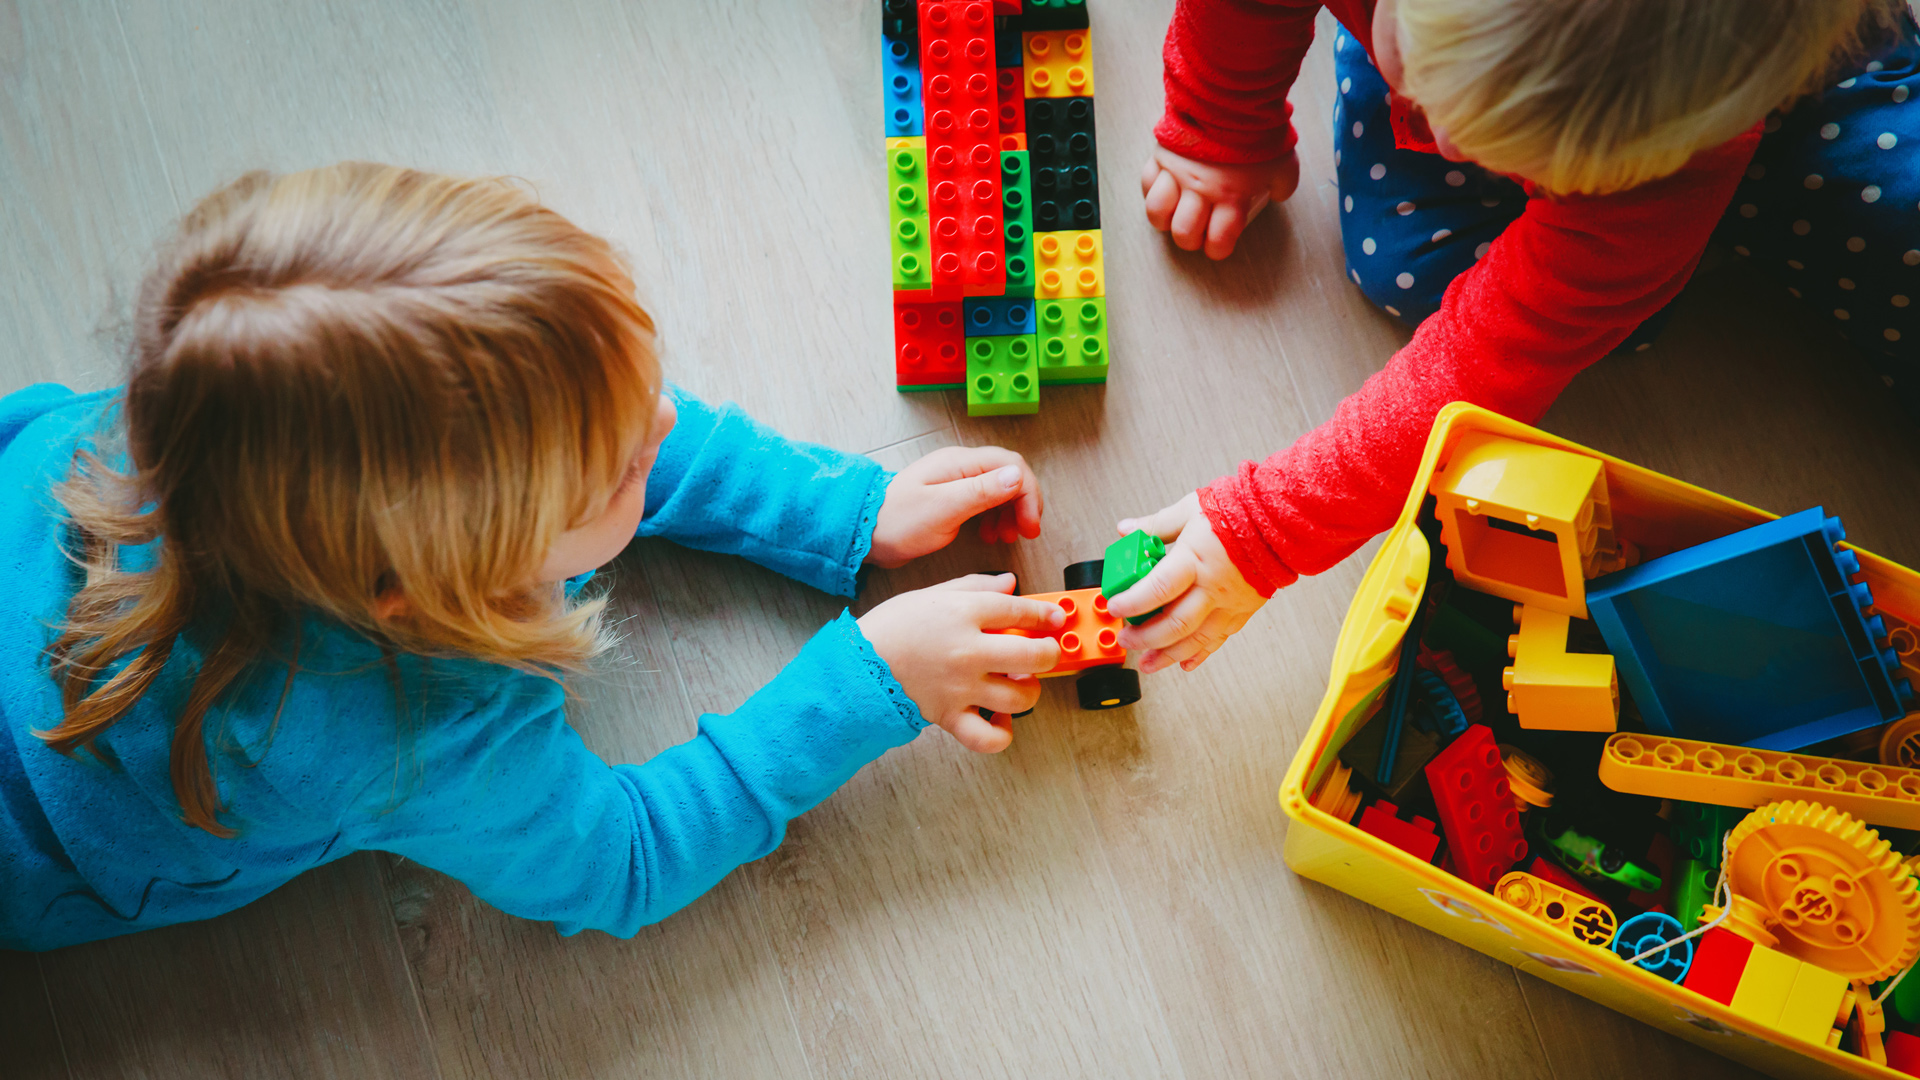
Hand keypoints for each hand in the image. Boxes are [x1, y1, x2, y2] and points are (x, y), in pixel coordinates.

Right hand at [858, 574, 1063, 751]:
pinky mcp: (951, 716)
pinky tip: (1001, 716)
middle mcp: (968, 651)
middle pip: (1034, 655)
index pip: (1021, 610)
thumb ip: (974, 586)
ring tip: (1020, 681)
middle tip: (1045, 651)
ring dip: (1030, 690)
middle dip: (1049, 652)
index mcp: (964, 613)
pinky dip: (1003, 732)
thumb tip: (1009, 583)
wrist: (855, 665)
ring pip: (1021, 697)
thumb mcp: (931, 594)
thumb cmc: (891, 627)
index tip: (1054, 618)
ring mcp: (962, 687)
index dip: (1046, 613)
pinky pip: (989, 737)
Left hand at [867, 445, 1042, 566]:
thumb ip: (981, 492)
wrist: (865, 533)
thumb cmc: (897, 522)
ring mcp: (955, 482)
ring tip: (1007, 537)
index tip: (1030, 523)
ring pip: (999, 489)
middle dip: (1023, 503)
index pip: (1011, 466)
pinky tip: (991, 534)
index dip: (1028, 493)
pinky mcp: (951, 498)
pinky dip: (995, 517)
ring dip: (1010, 512)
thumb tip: (1017, 476)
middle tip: (1026, 531)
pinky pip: (985, 501)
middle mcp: (960, 467)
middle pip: (1008, 476)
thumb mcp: (943, 509)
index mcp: (960, 463)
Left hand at [1106, 492, 1266, 672]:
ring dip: (1169, 655)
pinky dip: (1200, 653)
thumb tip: (1126, 530)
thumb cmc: (1239, 511)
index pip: (1157, 588)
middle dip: (1145, 638)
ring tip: (1148, 664)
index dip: (1132, 602)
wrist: (1282, 521)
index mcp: (1195, 560)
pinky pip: (1218, 639)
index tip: (1115, 607)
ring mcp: (1229, 603)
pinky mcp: (1243, 611)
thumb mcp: (1189, 509)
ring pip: (1196, 639)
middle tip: (1126, 640)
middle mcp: (1213, 587)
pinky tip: (1185, 663)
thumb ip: (1156, 525)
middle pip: (1175, 624)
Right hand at [1140, 146, 1300, 259]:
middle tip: (1196, 231)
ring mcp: (1178, 174)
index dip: (1218, 250)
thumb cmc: (1258, 130)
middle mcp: (1200, 192)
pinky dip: (1152, 191)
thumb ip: (1283, 184)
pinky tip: (1163, 189)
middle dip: (1190, 239)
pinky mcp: (1162, 155)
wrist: (1231, 96)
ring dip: (1165, 220)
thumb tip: (1278, 194)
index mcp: (1230, 198)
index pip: (1218, 242)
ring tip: (1173, 214)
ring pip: (1158, 212)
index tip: (1219, 244)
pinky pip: (1147, 182)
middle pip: (1184, 233)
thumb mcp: (1284, 162)